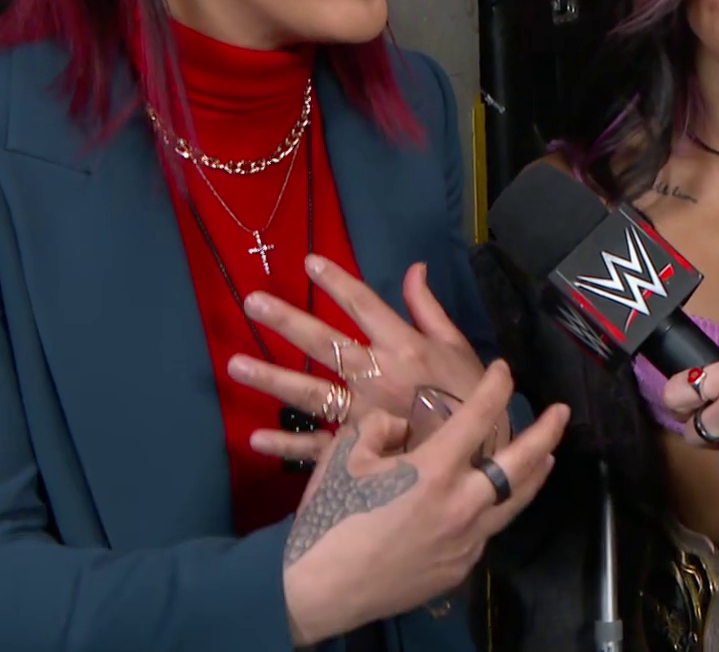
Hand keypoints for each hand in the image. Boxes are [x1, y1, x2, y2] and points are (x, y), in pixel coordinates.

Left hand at [228, 255, 492, 463]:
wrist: (483, 456)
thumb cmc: (472, 397)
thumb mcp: (458, 346)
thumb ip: (429, 309)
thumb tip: (413, 269)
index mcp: (405, 346)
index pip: (365, 305)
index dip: (336, 281)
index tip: (308, 262)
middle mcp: (378, 375)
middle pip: (326, 343)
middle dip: (288, 321)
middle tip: (252, 303)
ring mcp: (364, 414)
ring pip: (311, 393)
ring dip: (273, 379)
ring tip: (236, 366)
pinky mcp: (359, 450)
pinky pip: (318, 447)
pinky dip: (287, 445)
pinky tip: (256, 438)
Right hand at [281, 360, 569, 643]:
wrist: (319, 590)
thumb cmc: (330, 517)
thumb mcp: (346, 456)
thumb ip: (383, 428)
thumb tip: (405, 425)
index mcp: (435, 470)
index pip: (479, 417)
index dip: (496, 388)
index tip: (505, 369)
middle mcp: (463, 504)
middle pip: (521, 464)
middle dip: (546, 433)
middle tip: (562, 412)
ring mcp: (466, 540)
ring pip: (514, 502)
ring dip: (535, 474)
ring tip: (548, 457)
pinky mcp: (459, 568)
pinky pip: (486, 532)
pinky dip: (493, 511)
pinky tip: (490, 504)